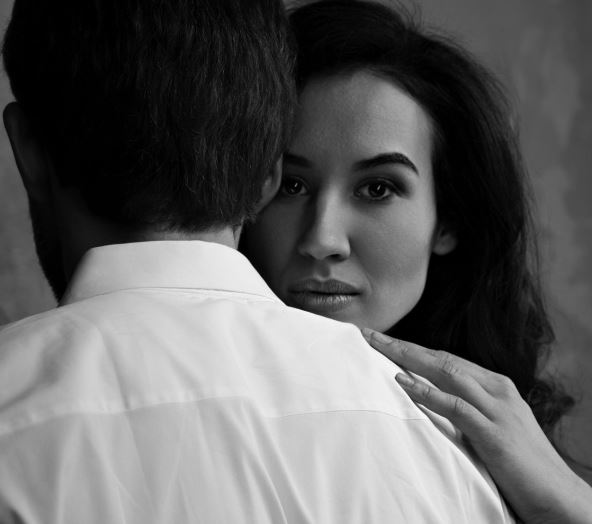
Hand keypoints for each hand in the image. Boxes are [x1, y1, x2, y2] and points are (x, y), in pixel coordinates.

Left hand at [361, 328, 591, 523]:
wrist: (559, 497)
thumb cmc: (519, 462)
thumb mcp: (490, 425)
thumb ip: (464, 408)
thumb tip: (425, 396)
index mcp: (494, 386)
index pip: (446, 358)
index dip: (412, 348)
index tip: (383, 340)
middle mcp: (496, 390)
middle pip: (442, 359)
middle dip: (403, 346)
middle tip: (371, 335)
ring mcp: (497, 410)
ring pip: (447, 373)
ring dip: (409, 359)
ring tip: (379, 349)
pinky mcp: (495, 434)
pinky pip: (456, 407)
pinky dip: (427, 394)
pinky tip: (403, 383)